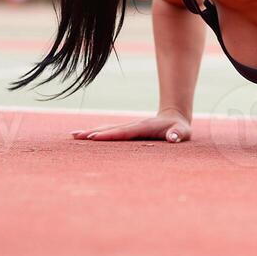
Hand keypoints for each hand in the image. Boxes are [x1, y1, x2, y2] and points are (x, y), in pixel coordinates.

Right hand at [72, 110, 190, 142]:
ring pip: (106, 128)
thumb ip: (178, 135)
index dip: (109, 135)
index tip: (94, 137)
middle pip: (109, 129)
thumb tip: (173, 138)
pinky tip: (84, 136)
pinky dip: (96, 133)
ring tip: (74, 135)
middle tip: (76, 136)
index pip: (123, 132)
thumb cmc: (179, 129)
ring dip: (91, 132)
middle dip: (93, 132)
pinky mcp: (126, 130)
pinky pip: (109, 131)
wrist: (174, 117)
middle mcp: (132, 125)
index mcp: (142, 127)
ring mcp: (128, 127)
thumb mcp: (182, 133)